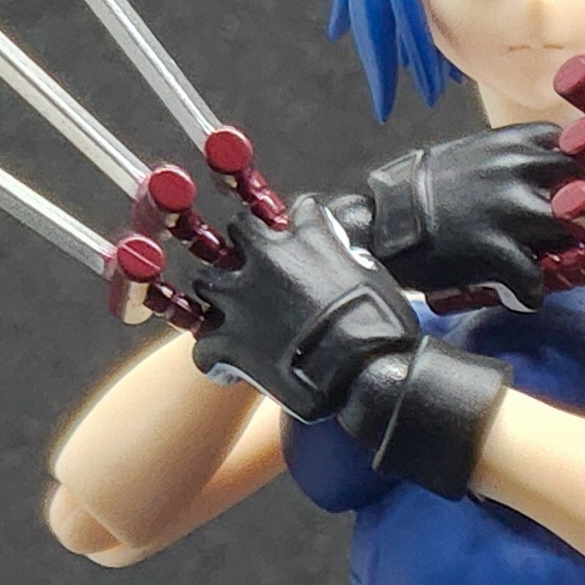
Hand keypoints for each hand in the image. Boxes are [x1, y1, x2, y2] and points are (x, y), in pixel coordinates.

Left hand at [190, 194, 503, 497]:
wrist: (367, 372)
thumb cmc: (381, 327)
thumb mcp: (374, 277)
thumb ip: (350, 258)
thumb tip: (345, 256)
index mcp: (306, 239)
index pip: (298, 211)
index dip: (298, 226)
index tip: (301, 237)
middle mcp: (266, 259)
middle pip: (239, 231)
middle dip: (247, 248)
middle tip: (259, 271)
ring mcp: (240, 299)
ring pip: (205, 281)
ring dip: (218, 295)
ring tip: (234, 316)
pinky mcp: (228, 342)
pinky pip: (203, 347)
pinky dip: (215, 359)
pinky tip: (230, 369)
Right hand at [352, 125, 568, 302]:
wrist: (382, 221)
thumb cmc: (430, 189)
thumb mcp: (479, 154)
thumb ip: (520, 158)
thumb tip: (561, 174)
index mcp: (516, 141)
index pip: (583, 146)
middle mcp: (520, 168)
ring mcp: (511, 208)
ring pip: (575, 230)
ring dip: (570, 254)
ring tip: (554, 268)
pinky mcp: (497, 249)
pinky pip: (538, 279)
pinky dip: (531, 293)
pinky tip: (520, 294)